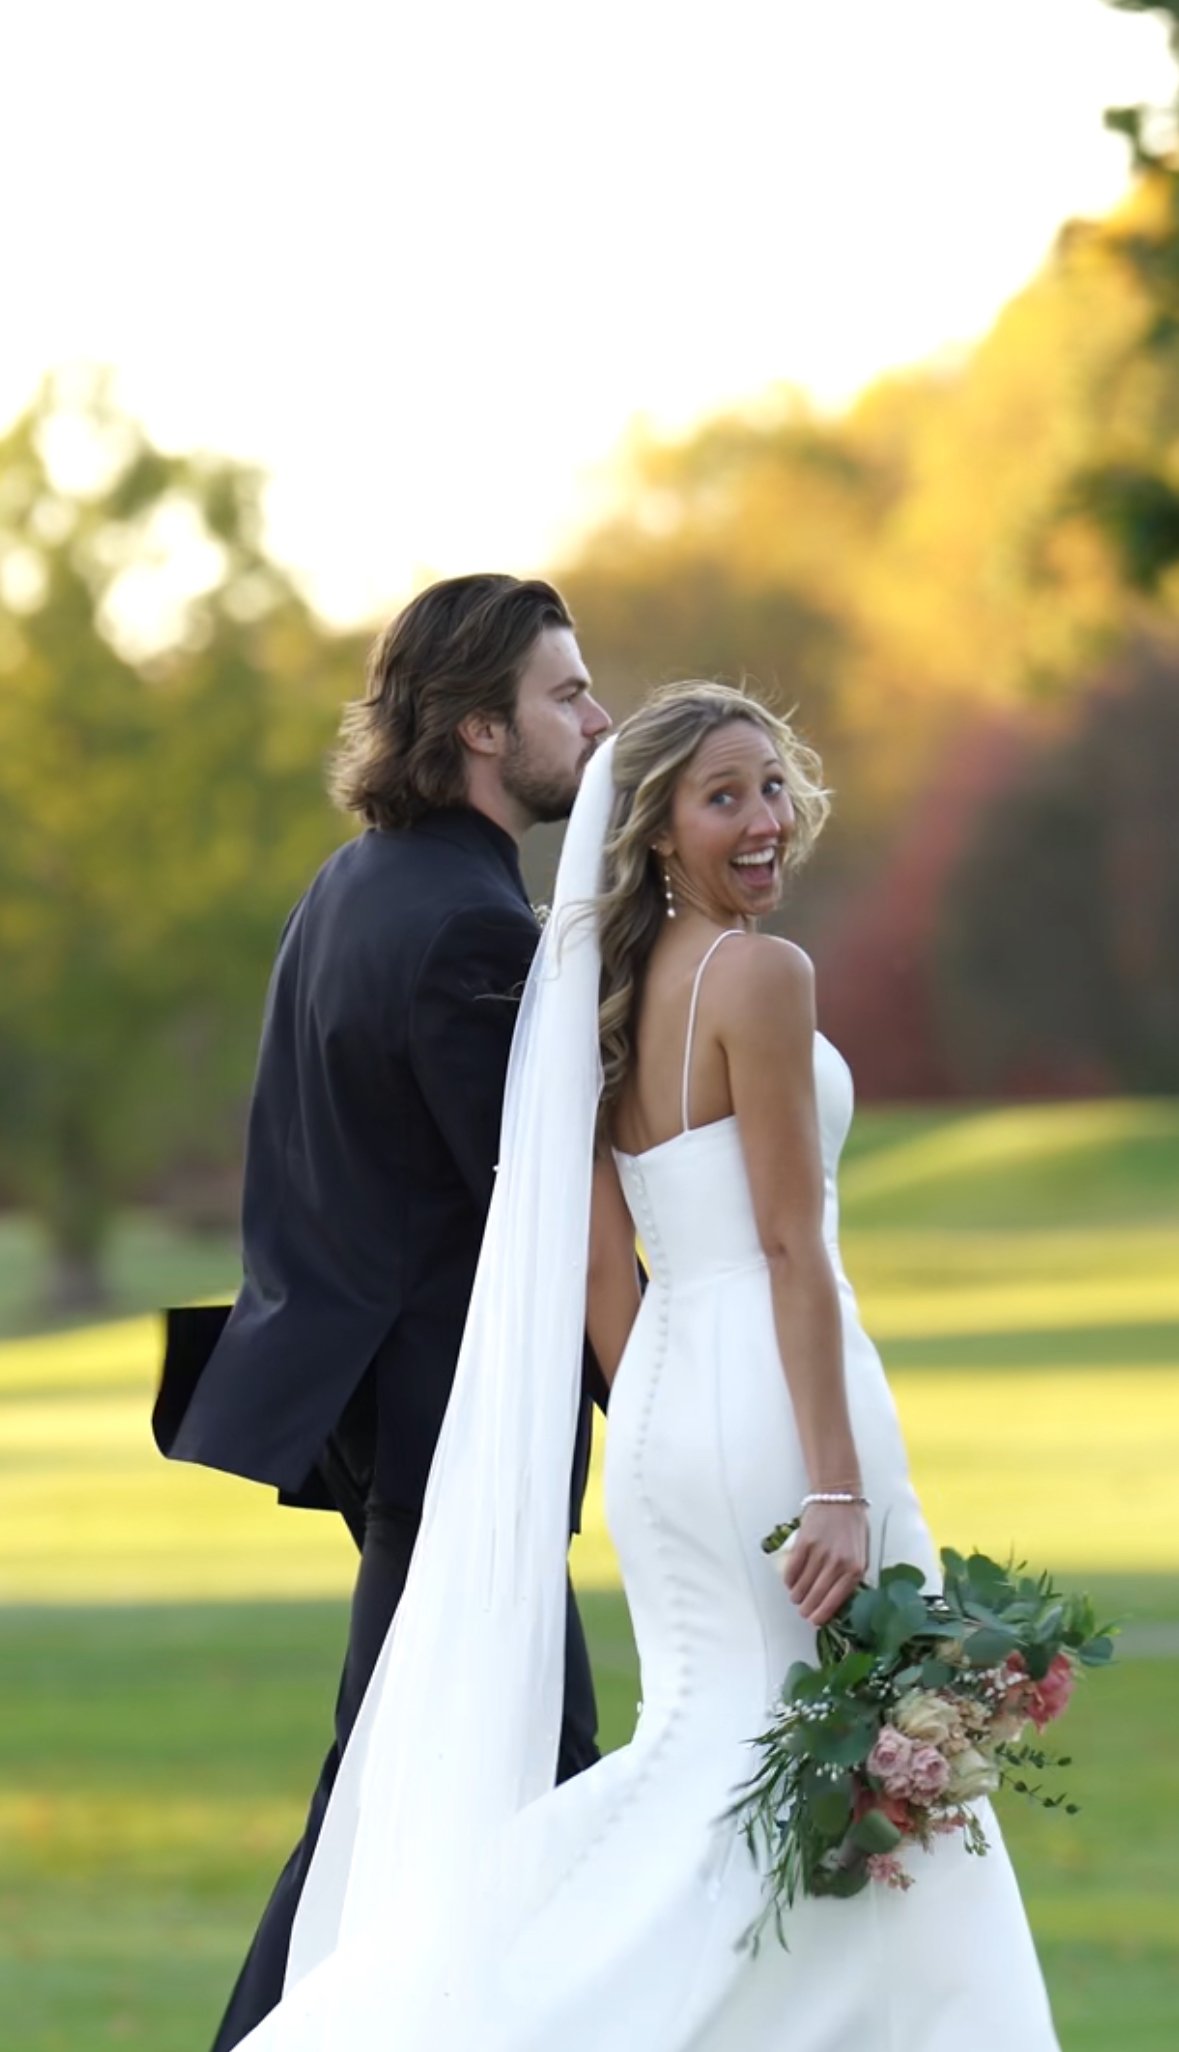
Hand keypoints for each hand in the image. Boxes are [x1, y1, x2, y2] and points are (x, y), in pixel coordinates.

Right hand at [782, 1500, 868, 1625]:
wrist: (839, 1498)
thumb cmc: (853, 1527)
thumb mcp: (862, 1554)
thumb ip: (853, 1576)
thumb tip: (839, 1600)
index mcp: (854, 1569)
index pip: (835, 1601)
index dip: (822, 1614)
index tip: (815, 1621)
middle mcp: (837, 1564)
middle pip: (816, 1596)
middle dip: (807, 1609)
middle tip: (803, 1613)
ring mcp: (819, 1553)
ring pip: (803, 1585)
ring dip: (797, 1596)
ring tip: (796, 1598)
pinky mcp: (804, 1543)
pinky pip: (793, 1569)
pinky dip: (789, 1580)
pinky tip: (790, 1584)